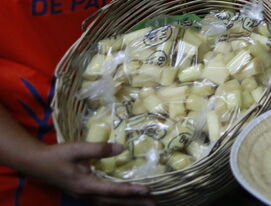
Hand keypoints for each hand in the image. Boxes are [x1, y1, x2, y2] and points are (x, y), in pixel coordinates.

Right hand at [21, 141, 152, 204]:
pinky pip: (104, 200)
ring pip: (110, 203)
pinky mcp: (84, 192)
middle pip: (114, 201)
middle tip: (154, 203)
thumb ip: (99, 149)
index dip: (130, 191)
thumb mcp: (77, 149)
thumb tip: (121, 147)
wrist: (38, 163)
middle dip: (134, 202)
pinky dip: (118, 200)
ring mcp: (85, 195)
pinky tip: (126, 199)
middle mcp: (87, 194)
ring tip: (145, 203)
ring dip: (128, 203)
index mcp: (86, 185)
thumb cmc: (57, 155)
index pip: (112, 190)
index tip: (147, 190)